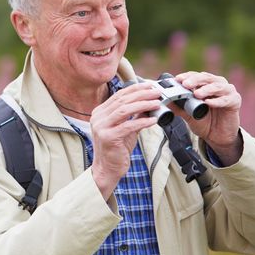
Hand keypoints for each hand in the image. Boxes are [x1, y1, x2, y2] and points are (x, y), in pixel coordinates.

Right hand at [89, 82, 160, 198]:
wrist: (107, 168)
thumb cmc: (117, 149)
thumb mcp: (126, 128)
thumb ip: (135, 116)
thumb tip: (149, 103)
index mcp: (100, 112)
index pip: (119, 95)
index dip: (135, 89)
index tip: (150, 85)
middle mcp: (98, 117)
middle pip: (122, 100)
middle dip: (142, 94)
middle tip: (157, 92)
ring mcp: (101, 127)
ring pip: (124, 110)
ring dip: (143, 104)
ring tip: (157, 103)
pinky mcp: (108, 137)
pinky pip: (128, 126)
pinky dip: (142, 122)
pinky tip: (153, 120)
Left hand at [174, 71, 242, 164]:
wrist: (216, 136)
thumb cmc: (203, 121)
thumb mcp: (187, 114)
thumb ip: (178, 106)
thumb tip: (164, 100)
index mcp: (206, 84)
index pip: (195, 76)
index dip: (187, 76)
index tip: (178, 79)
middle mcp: (217, 84)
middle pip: (206, 78)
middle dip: (195, 80)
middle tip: (186, 84)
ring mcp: (228, 91)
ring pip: (217, 86)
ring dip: (206, 89)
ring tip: (197, 94)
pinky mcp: (235, 101)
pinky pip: (226, 99)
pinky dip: (217, 100)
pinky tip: (209, 103)